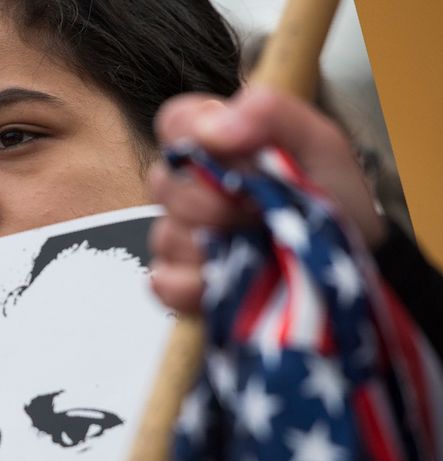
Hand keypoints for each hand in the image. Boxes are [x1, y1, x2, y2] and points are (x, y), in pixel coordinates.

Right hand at [148, 85, 385, 313]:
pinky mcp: (181, 282)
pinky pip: (166, 283)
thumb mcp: (318, 142)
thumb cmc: (334, 196)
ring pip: (166, 236)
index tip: (233, 152)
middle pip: (165, 184)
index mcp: (217, 144)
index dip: (190, 134)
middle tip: (260, 210)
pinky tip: (230, 282)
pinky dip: (195, 286)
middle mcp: (191, 187)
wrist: (356, 257)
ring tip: (256, 249)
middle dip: (214, 202)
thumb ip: (269, 114)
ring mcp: (182, 235)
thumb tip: (214, 127)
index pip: (174, 123)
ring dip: (213, 246)